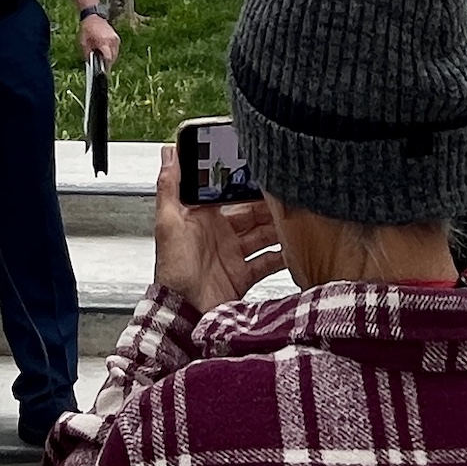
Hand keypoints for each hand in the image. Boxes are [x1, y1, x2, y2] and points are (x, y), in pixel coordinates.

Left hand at [77, 12, 119, 65]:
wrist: (93, 16)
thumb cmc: (86, 28)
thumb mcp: (82, 42)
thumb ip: (87, 54)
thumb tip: (91, 64)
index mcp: (104, 41)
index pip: (108, 58)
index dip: (105, 66)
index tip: (102, 71)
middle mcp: (112, 40)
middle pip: (113, 58)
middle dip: (106, 62)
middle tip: (100, 64)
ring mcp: (116, 39)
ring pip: (115, 54)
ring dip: (109, 57)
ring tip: (101, 56)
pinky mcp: (117, 38)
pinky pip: (115, 49)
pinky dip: (110, 52)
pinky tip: (104, 50)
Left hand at [153, 144, 284, 316]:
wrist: (185, 313)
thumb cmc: (173, 269)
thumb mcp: (168, 222)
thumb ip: (169, 186)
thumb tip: (168, 152)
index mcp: (201, 217)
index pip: (227, 194)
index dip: (244, 184)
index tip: (263, 170)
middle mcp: (219, 233)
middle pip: (250, 213)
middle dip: (269, 204)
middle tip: (290, 193)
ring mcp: (232, 254)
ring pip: (263, 234)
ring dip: (279, 227)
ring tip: (298, 216)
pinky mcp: (243, 274)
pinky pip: (268, 261)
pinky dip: (282, 256)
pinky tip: (296, 248)